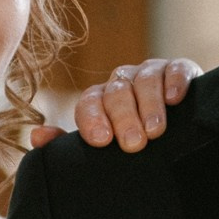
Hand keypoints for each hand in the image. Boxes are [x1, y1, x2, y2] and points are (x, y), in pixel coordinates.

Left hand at [34, 56, 200, 151]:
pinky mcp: (181, 70)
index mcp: (100, 100)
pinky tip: (175, 99)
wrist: (178, 143)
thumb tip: (37, 136)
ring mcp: (151, 74)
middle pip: (117, 92)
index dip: (93, 119)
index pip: (89, 102)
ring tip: (155, 131)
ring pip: (145, 80)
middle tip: (133, 144)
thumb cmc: (131, 145)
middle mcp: (123, 83)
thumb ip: (68, 146)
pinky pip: (176, 68)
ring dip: (150, 105)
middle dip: (124, 118)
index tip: (101, 140)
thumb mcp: (101, 150)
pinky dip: (175, 81)